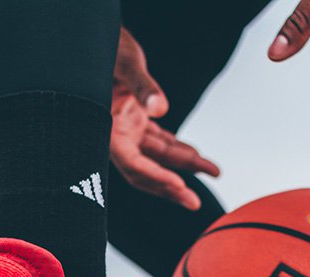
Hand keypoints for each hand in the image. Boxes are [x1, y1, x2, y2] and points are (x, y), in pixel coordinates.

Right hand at [111, 28, 219, 209]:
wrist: (95, 41)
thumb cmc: (106, 49)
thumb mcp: (125, 63)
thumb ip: (142, 86)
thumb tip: (161, 108)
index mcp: (105, 127)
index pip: (132, 163)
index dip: (155, 176)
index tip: (178, 185)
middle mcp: (115, 134)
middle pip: (145, 171)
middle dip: (170, 187)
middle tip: (194, 203)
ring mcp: (125, 130)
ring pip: (157, 157)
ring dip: (184, 167)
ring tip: (214, 172)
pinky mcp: (135, 122)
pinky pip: (159, 142)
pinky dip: (178, 150)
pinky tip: (198, 157)